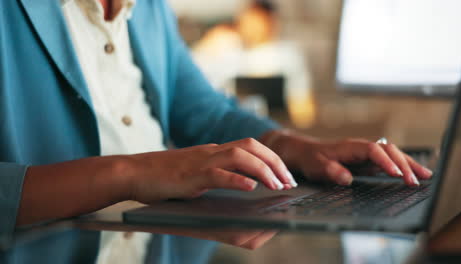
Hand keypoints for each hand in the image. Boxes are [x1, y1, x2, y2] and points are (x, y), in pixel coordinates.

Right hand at [125, 138, 297, 203]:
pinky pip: (217, 174)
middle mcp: (211, 151)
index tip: (286, 176)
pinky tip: (251, 187)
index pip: (251, 146)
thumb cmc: (162, 175)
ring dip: (263, 170)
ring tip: (277, 186)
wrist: (132, 172)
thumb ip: (216, 173)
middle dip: (275, 162)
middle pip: (251, 146)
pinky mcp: (189, 176)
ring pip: (239, 156)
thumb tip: (241, 183)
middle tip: (289, 182)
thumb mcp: (195, 171)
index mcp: (213, 151)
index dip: (272, 158)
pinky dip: (236, 179)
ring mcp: (200, 161)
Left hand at [261, 130, 432, 186]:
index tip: (396, 174)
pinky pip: (387, 160)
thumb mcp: (315, 166)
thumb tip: (347, 178)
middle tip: (415, 181)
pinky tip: (412, 174)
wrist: (302, 151)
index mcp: (350, 146)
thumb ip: (330, 171)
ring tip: (425, 176)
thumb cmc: (309, 158)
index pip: (374, 151)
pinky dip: (401, 166)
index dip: (386, 162)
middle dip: (404, 164)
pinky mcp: (365, 160)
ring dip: (408, 164)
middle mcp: (361, 147)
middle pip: (388, 151)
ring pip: (392, 154)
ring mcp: (364, 153)